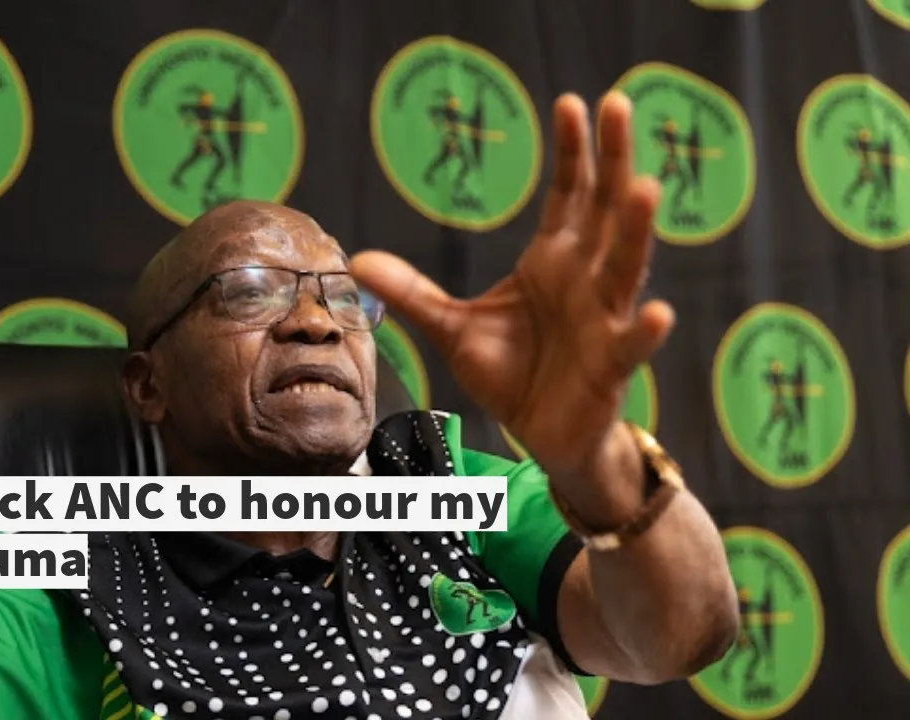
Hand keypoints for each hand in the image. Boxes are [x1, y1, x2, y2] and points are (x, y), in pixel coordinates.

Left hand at [351, 91, 671, 477]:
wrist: (543, 435)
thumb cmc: (510, 374)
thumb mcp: (451, 328)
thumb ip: (413, 292)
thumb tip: (357, 259)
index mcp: (553, 261)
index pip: (568, 195)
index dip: (572, 151)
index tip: (571, 102)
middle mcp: (586, 280)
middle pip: (603, 210)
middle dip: (612, 160)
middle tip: (618, 105)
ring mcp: (604, 320)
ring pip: (624, 266)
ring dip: (634, 228)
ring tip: (643, 186)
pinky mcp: (611, 366)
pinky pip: (631, 344)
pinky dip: (644, 329)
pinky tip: (657, 310)